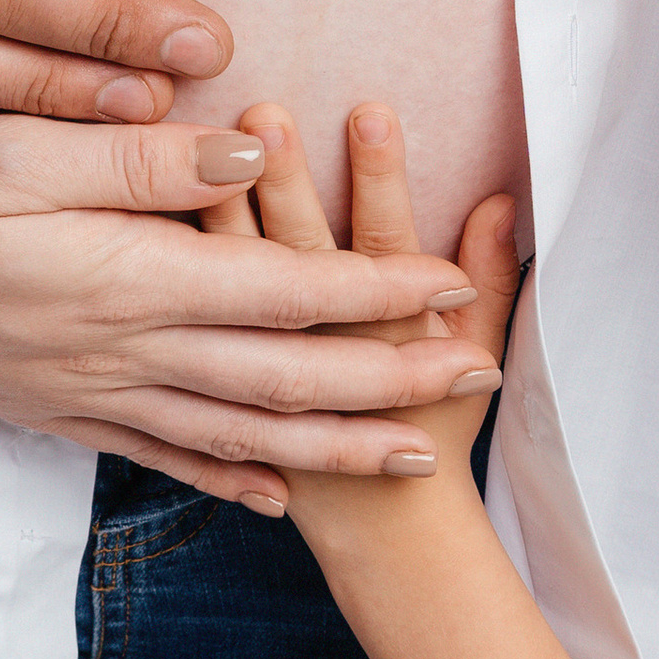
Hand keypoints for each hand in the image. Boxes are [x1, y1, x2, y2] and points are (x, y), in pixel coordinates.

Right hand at [0, 103, 500, 498]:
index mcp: (121, 280)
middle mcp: (116, 353)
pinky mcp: (48, 411)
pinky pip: (160, 457)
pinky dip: (228, 478)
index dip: (377, 292)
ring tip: (419, 456)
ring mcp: (83, 393)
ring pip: (239, 434)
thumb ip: (132, 156)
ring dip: (335, 446)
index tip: (456, 285)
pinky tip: (273, 497)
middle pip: (285, 379)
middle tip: (481, 377)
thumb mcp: (7, 144)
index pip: (284, 290)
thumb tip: (251, 150)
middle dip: (391, 383)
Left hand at [198, 101, 517, 533]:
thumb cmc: (445, 436)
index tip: (371, 113)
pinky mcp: (207, 401)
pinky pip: (183, 339)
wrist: (395, 547)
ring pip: (233, 296)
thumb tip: (500, 205)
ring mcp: (257, 379)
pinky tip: (158, 219)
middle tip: (269, 111)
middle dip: (286, 185)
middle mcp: (317, 357)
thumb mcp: (482, 358)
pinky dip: (169, 282)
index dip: (378, 185)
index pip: (379, 255)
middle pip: (298, 265)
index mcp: (387, 342)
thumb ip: (490, 282)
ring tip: (212, 148)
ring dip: (226, 221)